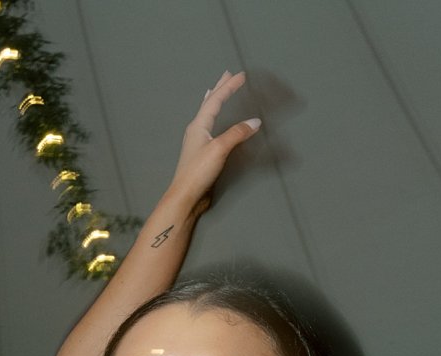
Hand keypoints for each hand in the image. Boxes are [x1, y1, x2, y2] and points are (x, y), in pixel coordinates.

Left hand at [167, 71, 259, 214]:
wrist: (185, 196)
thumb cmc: (198, 172)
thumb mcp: (219, 149)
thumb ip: (237, 133)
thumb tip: (255, 121)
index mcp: (198, 126)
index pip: (215, 100)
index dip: (229, 87)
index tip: (241, 75)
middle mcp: (196, 130)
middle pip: (209, 103)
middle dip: (219, 88)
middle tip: (227, 74)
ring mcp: (197, 141)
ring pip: (207, 113)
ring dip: (214, 100)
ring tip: (217, 90)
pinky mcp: (201, 152)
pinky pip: (209, 127)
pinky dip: (213, 117)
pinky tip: (215, 122)